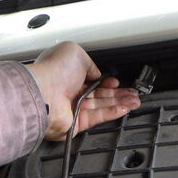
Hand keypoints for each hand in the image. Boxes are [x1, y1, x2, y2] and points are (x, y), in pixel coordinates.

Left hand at [26, 42, 140, 140]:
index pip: (92, 80)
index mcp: (66, 75)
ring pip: (101, 106)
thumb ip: (90, 63)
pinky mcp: (75, 124)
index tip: (118, 82)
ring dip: (120, 103)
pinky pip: (98, 117)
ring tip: (135, 101)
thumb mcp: (75, 53)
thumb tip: (97, 73)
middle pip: (99, 95)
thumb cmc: (52, 71)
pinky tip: (125, 108)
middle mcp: (69, 93)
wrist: (43, 94)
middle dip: (118, 94)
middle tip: (133, 94)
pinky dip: (113, 112)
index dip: (107, 81)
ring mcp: (72, 109)